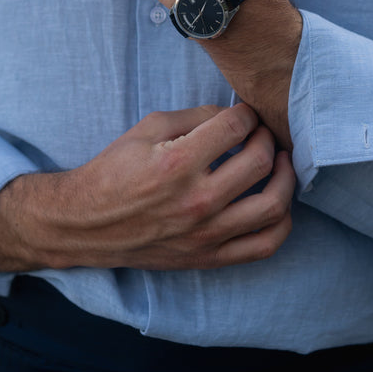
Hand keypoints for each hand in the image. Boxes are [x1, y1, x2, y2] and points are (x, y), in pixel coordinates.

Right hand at [0, 103, 293, 272]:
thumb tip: (233, 115)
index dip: (245, 114)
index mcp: (177, 163)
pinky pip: (264, 245)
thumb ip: (194, 117)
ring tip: (279, 163)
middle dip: (267, 139)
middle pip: (260, 161)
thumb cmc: (114, 171)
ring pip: (272, 205)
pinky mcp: (209, 257)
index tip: (243, 115)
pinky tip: (277, 202)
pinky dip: (281, 222)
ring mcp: (205, 234)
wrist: (87, 224)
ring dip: (285, 177)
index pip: (235, 128)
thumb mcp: (146, 129)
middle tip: (260, 134)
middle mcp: (196, 201)